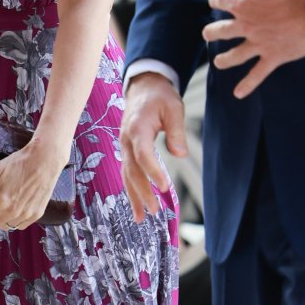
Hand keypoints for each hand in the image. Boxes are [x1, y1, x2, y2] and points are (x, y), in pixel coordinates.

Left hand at [0, 136, 68, 232]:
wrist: (44, 160)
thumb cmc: (18, 163)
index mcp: (0, 201)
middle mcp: (12, 212)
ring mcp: (25, 215)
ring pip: (5, 226)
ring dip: (0, 219)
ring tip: (2, 205)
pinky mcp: (36, 214)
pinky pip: (19, 225)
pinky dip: (14, 220)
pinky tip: (15, 207)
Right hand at [119, 74, 186, 222]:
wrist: (143, 86)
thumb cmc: (160, 96)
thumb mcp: (174, 107)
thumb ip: (176, 131)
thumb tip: (180, 154)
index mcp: (137, 128)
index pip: (143, 155)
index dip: (152, 172)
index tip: (164, 187)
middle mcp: (126, 139)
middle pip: (132, 170)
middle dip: (142, 192)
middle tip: (155, 211)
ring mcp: (124, 146)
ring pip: (126, 175)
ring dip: (133, 197)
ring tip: (141, 218)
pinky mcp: (127, 150)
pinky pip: (127, 172)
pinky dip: (131, 190)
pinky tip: (137, 205)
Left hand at [203, 0, 304, 98]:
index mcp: (244, 4)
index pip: (220, 1)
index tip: (217, 1)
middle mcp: (246, 26)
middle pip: (220, 31)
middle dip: (211, 32)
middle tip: (208, 34)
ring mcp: (258, 44)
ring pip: (234, 56)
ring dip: (224, 60)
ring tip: (218, 62)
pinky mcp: (272, 57)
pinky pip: (257, 74)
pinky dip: (247, 85)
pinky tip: (238, 94)